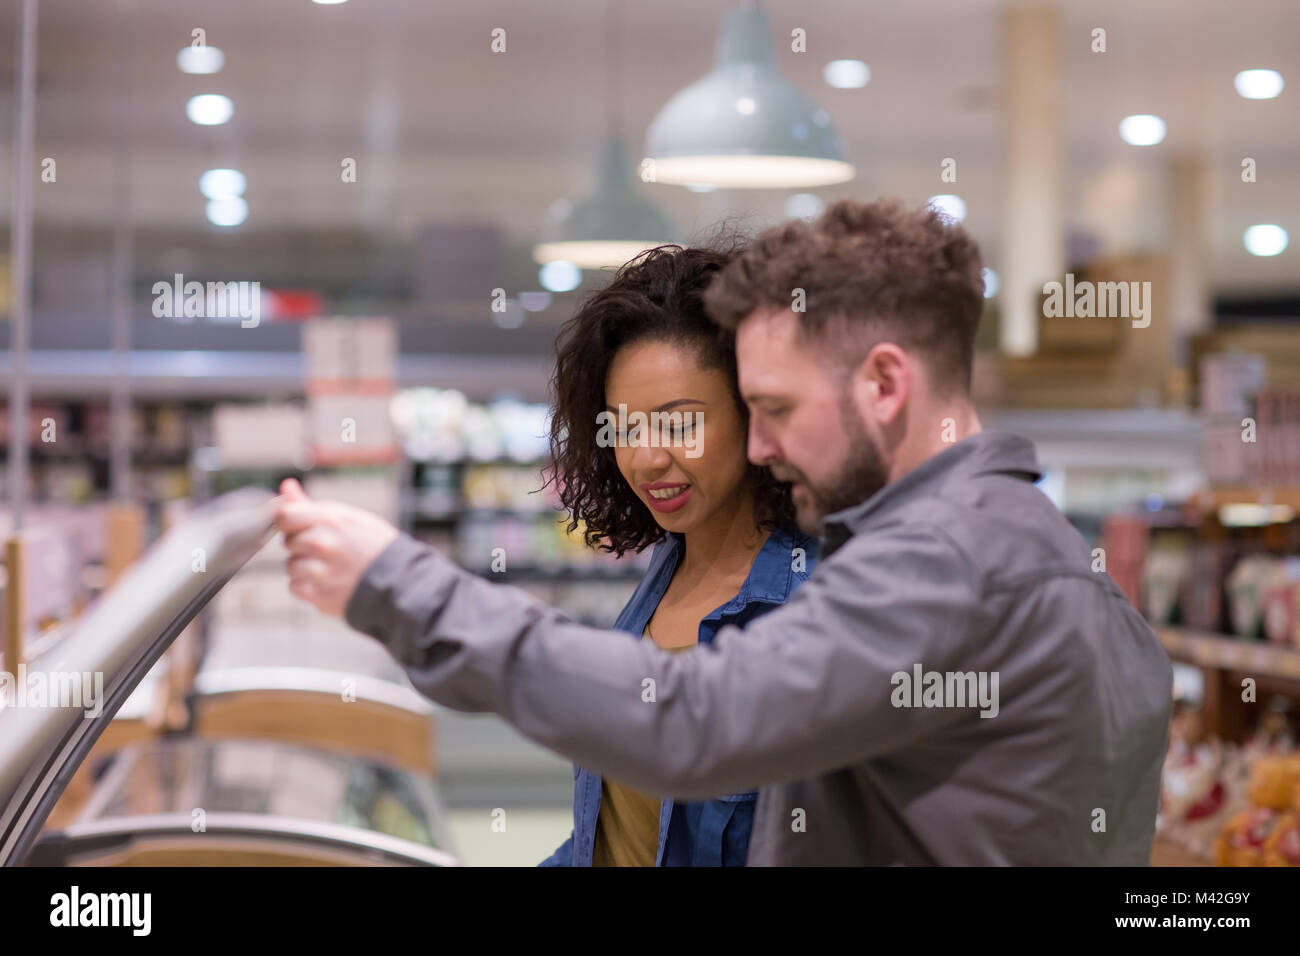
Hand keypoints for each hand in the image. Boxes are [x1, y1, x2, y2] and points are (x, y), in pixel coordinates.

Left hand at [273, 477, 400, 617]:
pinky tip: (328, 581)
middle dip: (302, 544)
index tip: (297, 527)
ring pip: (291, 565)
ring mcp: (319, 572)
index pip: (284, 516)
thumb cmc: (376, 546)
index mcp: (329, 520)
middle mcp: (322, 544)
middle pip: (288, 542)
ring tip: (331, 566)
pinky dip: (307, 586)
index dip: (289, 521)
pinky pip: (295, 586)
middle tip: (327, 549)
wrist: (401, 581)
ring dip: (304, 567)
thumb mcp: (349, 516)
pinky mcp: (319, 595)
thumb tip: (286, 487)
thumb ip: (310, 505)